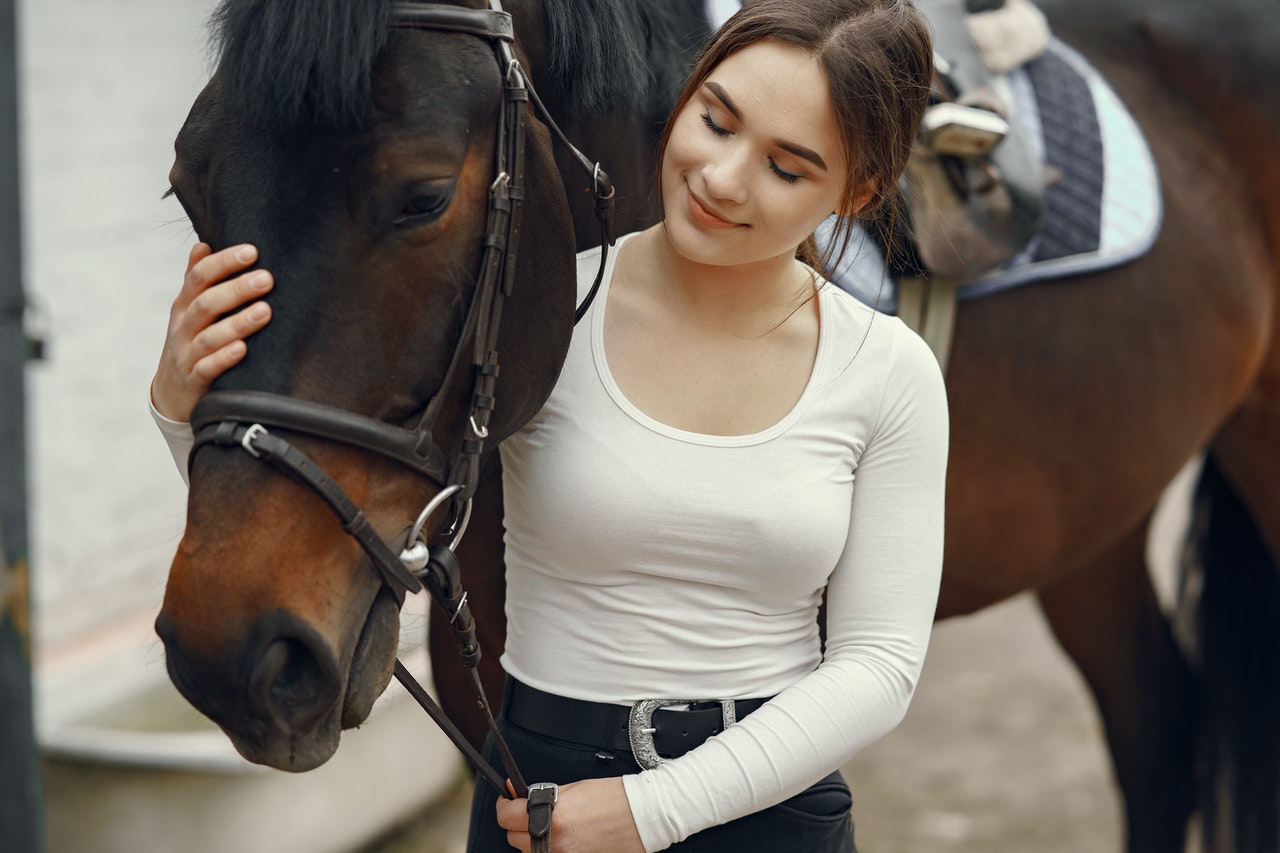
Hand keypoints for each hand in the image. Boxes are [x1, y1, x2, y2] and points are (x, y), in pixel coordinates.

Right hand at [150, 242, 272, 420]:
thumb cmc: (191, 343)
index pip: (199, 277)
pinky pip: (208, 368)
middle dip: (237, 290)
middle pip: (206, 304)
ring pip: (209, 337)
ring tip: (265, 311)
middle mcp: (183, 328)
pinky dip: (224, 358)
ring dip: (238, 323)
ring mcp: (186, 355)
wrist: (172, 393)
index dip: (223, 263)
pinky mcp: (194, 381)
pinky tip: (243, 348)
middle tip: (267, 278)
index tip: (252, 251)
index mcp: (184, 306)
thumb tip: (203, 244)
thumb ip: (196, 280)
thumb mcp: (189, 312)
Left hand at [496, 777, 644, 852]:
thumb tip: (518, 796)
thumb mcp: (572, 789)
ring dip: (531, 839)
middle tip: (529, 810)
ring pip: (529, 852)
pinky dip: (548, 849)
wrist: (644, 815)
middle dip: (518, 823)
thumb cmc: (614, 797)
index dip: (504, 805)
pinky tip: (562, 837)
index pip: (507, 816)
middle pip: (514, 838)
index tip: (507, 800)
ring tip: (550, 824)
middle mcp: (555, 843)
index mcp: (553, 817)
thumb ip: (542, 796)